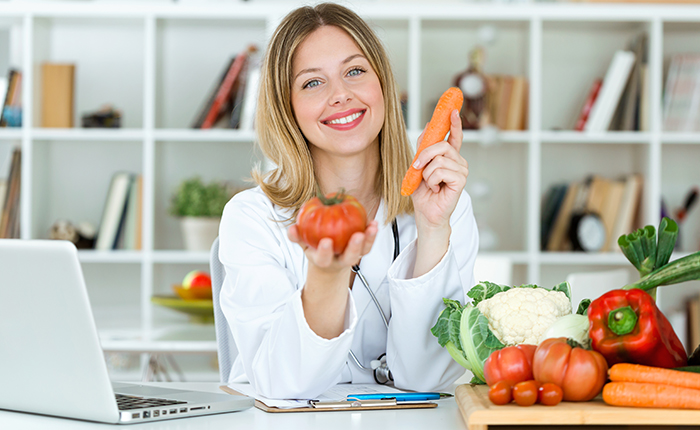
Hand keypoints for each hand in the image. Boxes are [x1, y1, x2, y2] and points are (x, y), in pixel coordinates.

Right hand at [288, 220, 378, 274]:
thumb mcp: (303, 243)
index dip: (325, 252)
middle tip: (357, 236)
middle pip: (349, 258)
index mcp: (324, 260)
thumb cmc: (316, 248)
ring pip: (362, 251)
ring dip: (369, 239)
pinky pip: (369, 242)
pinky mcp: (362, 250)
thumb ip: (297, 236)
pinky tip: (373, 222)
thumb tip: (291, 228)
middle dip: (354, 248)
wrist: (330, 260)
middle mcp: (340, 260)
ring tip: (372, 227)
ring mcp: (353, 256)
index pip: (324, 259)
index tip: (326, 242)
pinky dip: (372, 233)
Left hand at [411, 109, 468, 229]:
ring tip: (430, 183)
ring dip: (426, 173)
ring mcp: (462, 170)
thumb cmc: (423, 192)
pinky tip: (436, 188)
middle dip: (425, 155)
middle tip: (417, 167)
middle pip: (442, 145)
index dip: (454, 123)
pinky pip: (441, 171)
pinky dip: (432, 180)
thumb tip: (428, 125)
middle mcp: (458, 161)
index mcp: (450, 157)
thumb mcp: (419, 165)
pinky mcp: (461, 180)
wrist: (425, 213)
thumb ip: (424, 146)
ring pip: (439, 160)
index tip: (453, 110)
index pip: (454, 136)